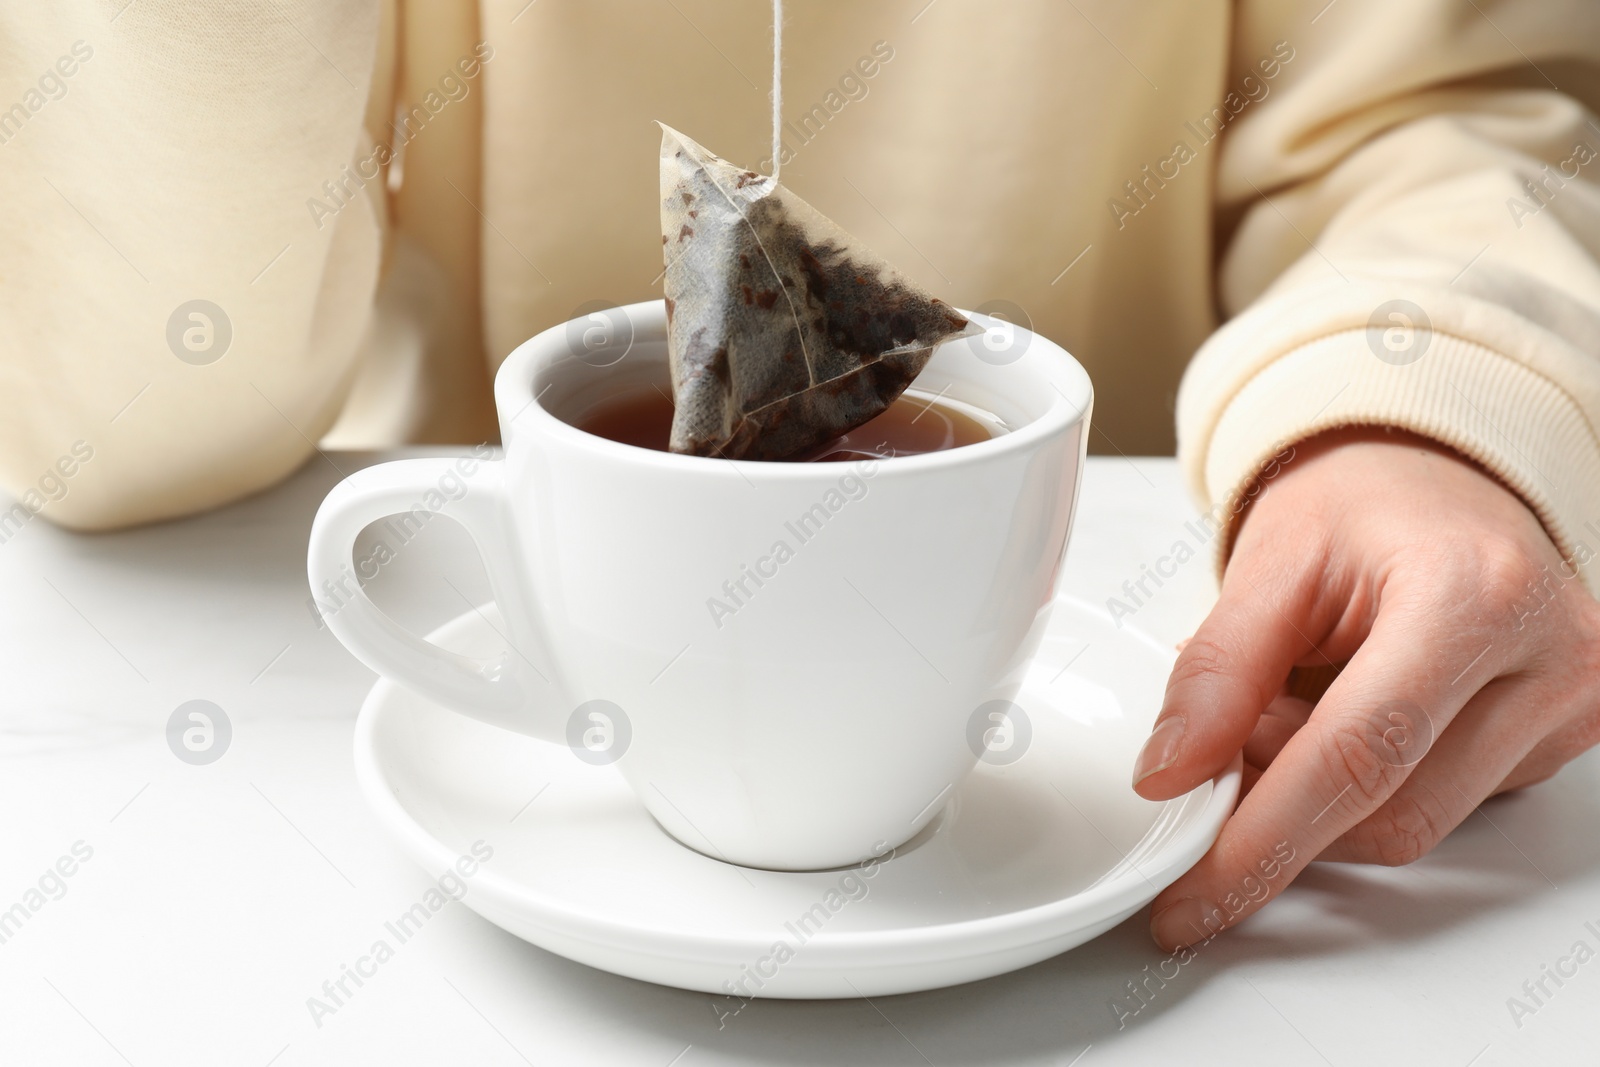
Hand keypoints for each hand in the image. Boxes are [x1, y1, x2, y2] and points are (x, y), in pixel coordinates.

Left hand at [1134, 427, 1599, 949]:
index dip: (1262, 841)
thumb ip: (1218, 670)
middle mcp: (1544, 659)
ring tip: (1279, 712)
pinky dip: (1360, 787)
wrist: (1437, 479)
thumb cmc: (1362, 501)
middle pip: (1388, 811)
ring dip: (1315, 797)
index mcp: (1471, 596)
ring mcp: (1566, 707)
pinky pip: (1439, 805)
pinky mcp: (1558, 743)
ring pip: (1412, 824)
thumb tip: (1172, 774)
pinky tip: (1333, 720)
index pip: (1357, 755)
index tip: (1193, 895)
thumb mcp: (1270, 559)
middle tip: (1210, 761)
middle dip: (1277, 810)